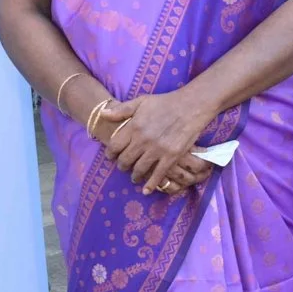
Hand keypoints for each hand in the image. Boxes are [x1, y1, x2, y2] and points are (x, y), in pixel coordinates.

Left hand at [103, 88, 218, 188]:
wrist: (190, 106)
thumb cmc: (165, 103)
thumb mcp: (141, 101)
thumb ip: (121, 109)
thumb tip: (102, 113)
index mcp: (134, 126)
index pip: (114, 146)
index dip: (110, 154)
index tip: (111, 157)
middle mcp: (143, 140)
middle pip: (125, 160)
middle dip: (122, 166)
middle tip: (123, 167)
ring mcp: (157, 150)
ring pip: (139, 169)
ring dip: (134, 176)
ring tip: (135, 177)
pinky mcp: (171, 157)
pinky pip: (158, 175)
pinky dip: (151, 185)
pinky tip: (146, 190)